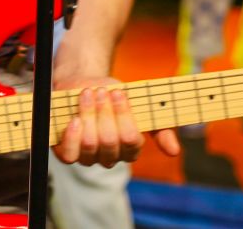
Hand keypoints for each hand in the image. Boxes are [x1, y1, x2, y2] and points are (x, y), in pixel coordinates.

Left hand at [53, 78, 179, 167]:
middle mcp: (109, 157)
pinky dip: (72, 136)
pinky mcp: (68, 152)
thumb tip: (175, 151)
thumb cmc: (112, 96)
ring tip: (88, 94)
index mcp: (129, 149)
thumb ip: (159, 129)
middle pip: (110, 140)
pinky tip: (76, 120)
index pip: (131, 139)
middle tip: (100, 91)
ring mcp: (88, 157)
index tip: (117, 92)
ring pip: (90, 144)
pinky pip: (69, 155)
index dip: (123, 115)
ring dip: (88, 115)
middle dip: (104, 111)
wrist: (83, 85)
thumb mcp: (140, 106)